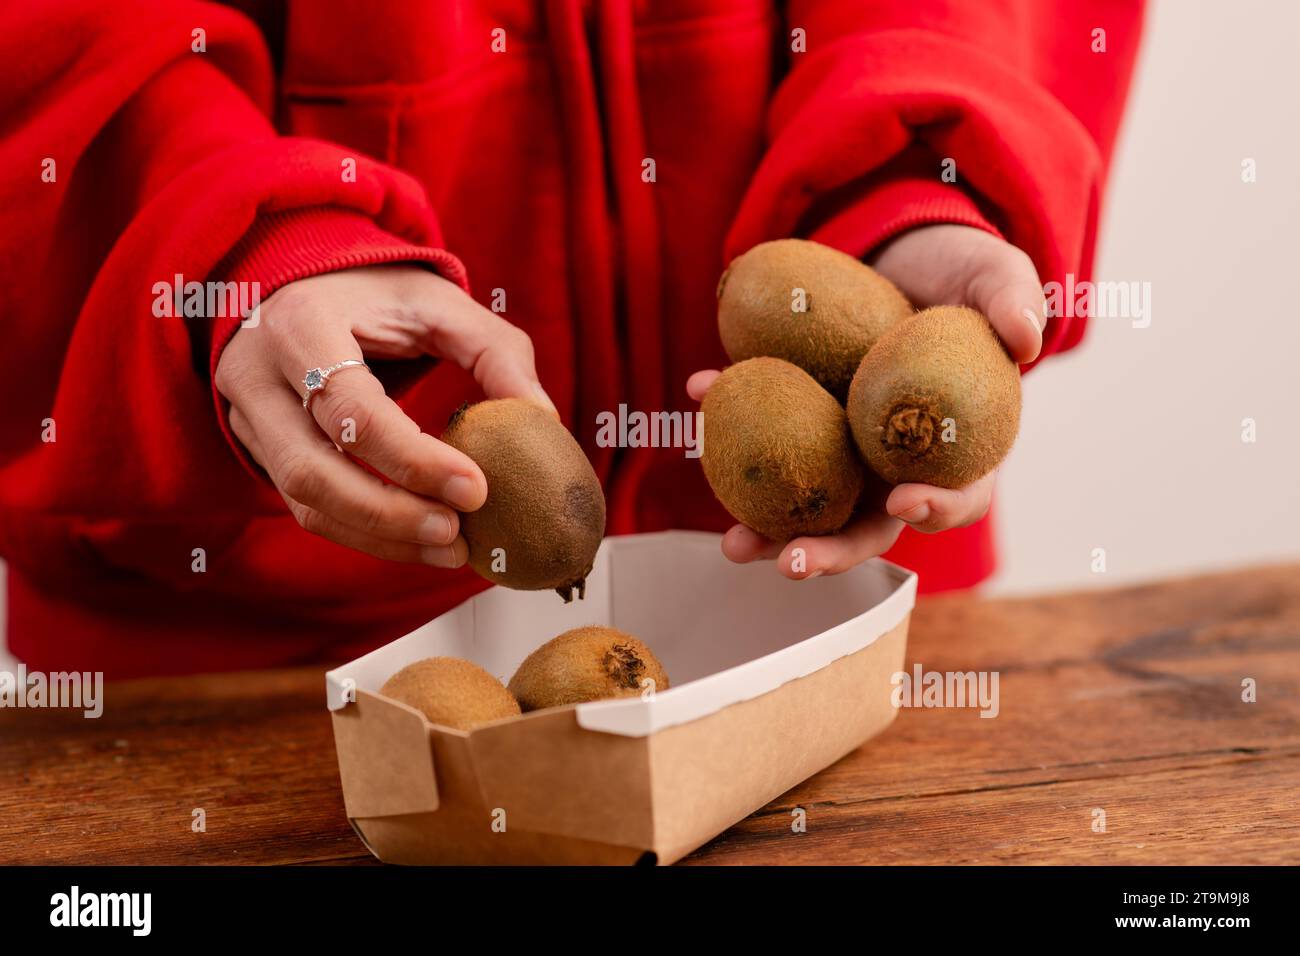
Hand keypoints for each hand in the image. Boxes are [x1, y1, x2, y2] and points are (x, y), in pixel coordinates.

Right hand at [214, 265, 553, 565]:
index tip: (477, 489)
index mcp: (301, 324)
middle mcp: (257, 374)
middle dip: (391, 515)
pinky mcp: (260, 449)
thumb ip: (496, 352)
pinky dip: (365, 533)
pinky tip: (420, 541)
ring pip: (304, 501)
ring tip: (452, 549)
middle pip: (313, 471)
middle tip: (459, 535)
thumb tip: (542, 421)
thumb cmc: (378, 293)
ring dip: (380, 537)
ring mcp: (248, 417)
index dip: (414, 460)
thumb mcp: (440, 302)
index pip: (351, 410)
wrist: (304, 284)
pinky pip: (307, 508)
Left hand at [690, 224, 1043, 577]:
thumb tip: (1025, 337)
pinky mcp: (800, 420)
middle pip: (871, 525)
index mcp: (959, 448)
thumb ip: (1013, 299)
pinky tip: (699, 390)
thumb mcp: (994, 273)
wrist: (901, 256)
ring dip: (770, 530)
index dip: (936, 508)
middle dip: (832, 552)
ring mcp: (843, 448)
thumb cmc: (961, 276)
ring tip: (734, 544)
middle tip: (791, 561)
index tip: (902, 502)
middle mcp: (897, 464)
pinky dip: (728, 421)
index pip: (958, 495)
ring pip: (810, 503)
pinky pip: (764, 434)